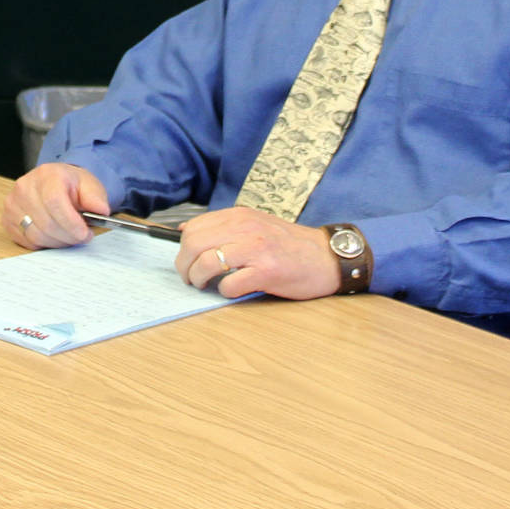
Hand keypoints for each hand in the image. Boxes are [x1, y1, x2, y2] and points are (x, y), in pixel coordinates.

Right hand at [3, 162, 108, 248]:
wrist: (54, 183)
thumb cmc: (72, 185)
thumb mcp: (89, 186)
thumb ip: (96, 198)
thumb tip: (101, 211)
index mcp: (47, 175)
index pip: (54, 202)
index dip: (70, 223)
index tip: (84, 234)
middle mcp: (25, 187)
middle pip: (46, 222)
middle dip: (68, 236)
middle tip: (83, 237)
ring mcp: (13, 203)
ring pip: (36, 235)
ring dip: (57, 242)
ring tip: (69, 235)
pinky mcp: (7, 219)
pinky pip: (27, 241)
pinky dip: (44, 243)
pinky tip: (54, 234)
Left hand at [173, 207, 348, 299]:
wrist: (326, 256)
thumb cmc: (289, 245)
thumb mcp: (255, 225)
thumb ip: (225, 227)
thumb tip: (185, 230)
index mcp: (240, 216)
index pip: (193, 228)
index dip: (183, 249)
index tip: (187, 262)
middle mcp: (246, 228)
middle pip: (194, 244)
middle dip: (184, 266)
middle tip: (191, 279)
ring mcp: (256, 249)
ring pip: (207, 263)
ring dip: (200, 279)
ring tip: (206, 286)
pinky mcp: (267, 271)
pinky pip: (230, 284)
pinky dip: (225, 292)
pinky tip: (233, 291)